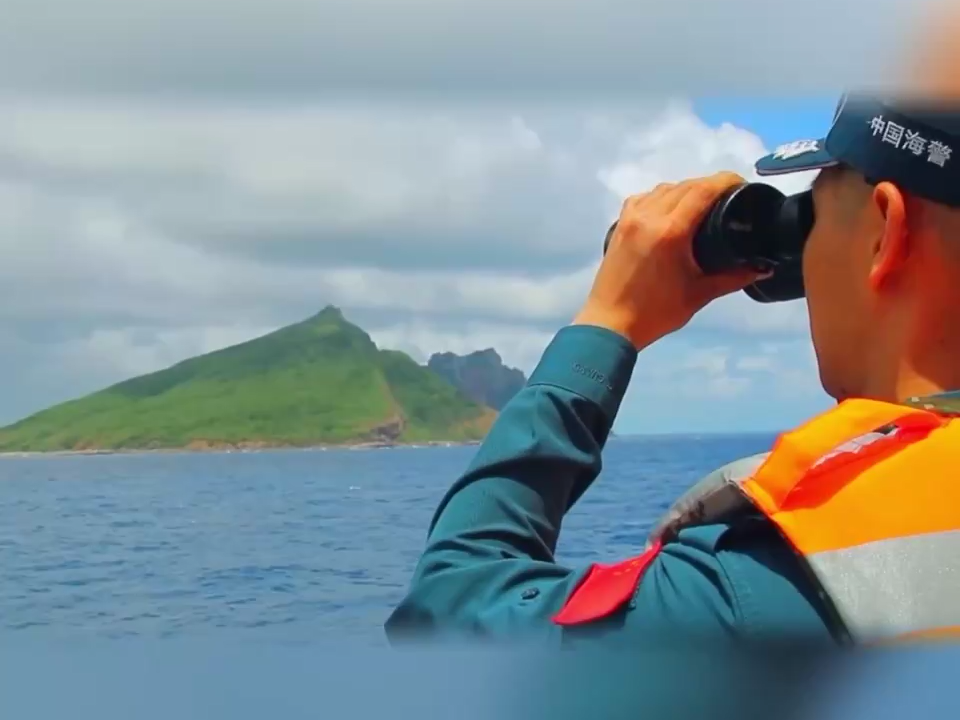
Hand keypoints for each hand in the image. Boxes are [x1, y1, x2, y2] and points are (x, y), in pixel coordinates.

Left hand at [573, 172, 768, 349]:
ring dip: (685, 189)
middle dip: (709, 186)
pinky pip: (644, 198)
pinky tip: (670, 210)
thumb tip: (763, 268)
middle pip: (686, 186)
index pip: (703, 190)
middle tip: (728, 198)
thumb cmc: (655, 313)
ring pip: (664, 189)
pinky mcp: (619, 225)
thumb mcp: (699, 294)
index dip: (726, 181)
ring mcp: (630, 219)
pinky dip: (661, 197)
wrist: (610, 323)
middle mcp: (648, 217)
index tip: (741, 184)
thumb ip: (733, 277)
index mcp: (671, 231)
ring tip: (702, 204)